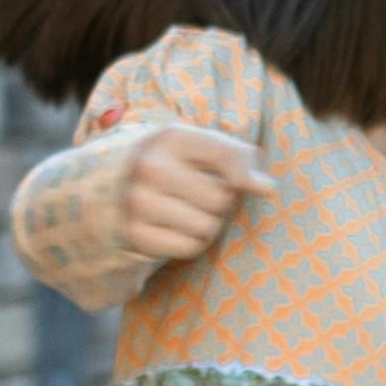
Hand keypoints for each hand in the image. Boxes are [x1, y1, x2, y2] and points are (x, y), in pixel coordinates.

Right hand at [99, 124, 266, 266]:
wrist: (118, 189)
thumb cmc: (177, 165)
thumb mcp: (202, 148)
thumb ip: (238, 159)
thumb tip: (267, 189)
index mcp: (169, 137)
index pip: (223, 155)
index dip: (243, 174)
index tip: (243, 182)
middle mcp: (149, 167)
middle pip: (220, 198)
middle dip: (221, 203)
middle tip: (202, 198)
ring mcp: (138, 202)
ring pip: (207, 227)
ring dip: (207, 225)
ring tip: (188, 212)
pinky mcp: (135, 234)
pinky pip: (189, 248)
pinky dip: (191, 243)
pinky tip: (176, 229)